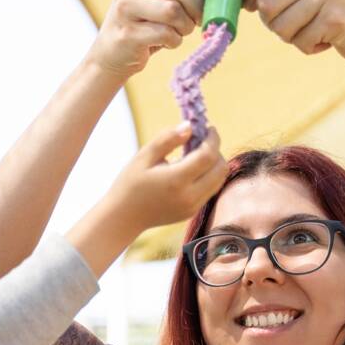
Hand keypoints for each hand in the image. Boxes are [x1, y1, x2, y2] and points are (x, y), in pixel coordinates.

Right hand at [68, 122, 226, 274]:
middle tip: (202, 140)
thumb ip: (167, 139)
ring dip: (215, 163)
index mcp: (176, 180)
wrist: (124, 217)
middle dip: (216, 150)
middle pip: (220, 168)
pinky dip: (209, 175)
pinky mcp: (192, 211)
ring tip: (198, 154)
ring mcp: (192, 206)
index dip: (213, 139)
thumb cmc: (130, 184)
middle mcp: (189, 196)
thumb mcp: (144, 156)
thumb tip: (189, 127)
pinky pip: (211, 189)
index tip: (209, 127)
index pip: (208, 155)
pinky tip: (193, 169)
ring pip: (219, 180)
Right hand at [86, 0, 213, 79]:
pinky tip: (170, 41)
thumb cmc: (147, 20)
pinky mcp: (126, 34)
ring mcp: (125, 8)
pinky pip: (164, 34)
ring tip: (183, 29)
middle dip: (197, 3)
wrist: (113, 53)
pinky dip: (175, 40)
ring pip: (172, 11)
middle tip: (200, 16)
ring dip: (187, 25)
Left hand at [240, 0, 344, 62]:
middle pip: (266, 4)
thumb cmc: (337, 12)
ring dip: (292, 38)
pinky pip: (300, 41)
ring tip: (315, 31)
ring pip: (280, 27)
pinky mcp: (336, 16)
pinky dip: (309, 47)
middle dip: (273, 24)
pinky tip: (328, 40)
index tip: (254, 4)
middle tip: (297, 25)